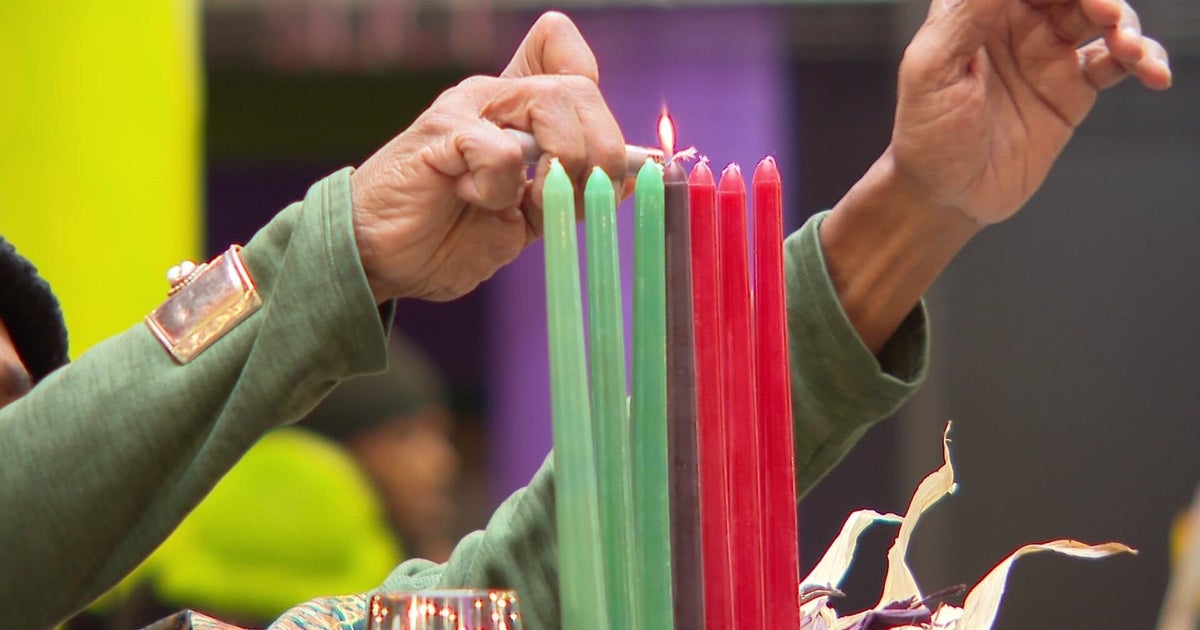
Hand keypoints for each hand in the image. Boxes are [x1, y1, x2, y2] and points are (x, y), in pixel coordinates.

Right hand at [350, 12, 626, 302]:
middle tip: (580, 199)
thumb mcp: (527, 217)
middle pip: (580, 88)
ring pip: (552, 103)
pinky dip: (501, 190)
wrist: (382, 260)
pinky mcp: (442, 132)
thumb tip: (630, 179)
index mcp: (518, 112)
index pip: (565, 56)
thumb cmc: (448, 238)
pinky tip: (474, 201)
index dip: (598, 101)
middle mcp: (496, 98)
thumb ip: (570, 192)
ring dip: (562, 164)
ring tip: (528, 201)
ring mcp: (468, 109)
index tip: (605, 163)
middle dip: (601, 153)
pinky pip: (503, 152)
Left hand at [820, 0, 1170, 353]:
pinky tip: (1151, 71)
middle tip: (1105, 13)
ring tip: (1125, 47)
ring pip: (1100, 16)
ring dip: (1123, 22)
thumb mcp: (930, 70)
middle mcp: (1015, 23)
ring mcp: (1047, 54)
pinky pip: (1117, 61)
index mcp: (975, 9)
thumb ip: (965, 15)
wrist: (946, 197)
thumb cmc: (925, 137)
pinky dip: (1143, 59)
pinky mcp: (1071, 88)